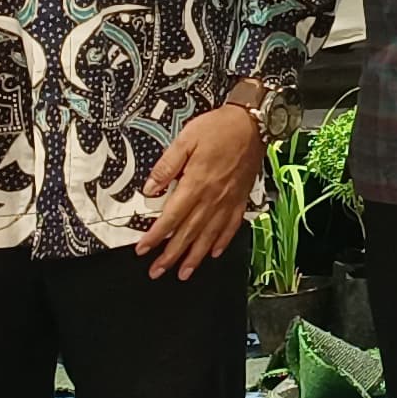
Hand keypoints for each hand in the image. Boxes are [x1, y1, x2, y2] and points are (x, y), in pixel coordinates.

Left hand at [132, 99, 265, 280]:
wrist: (253, 124)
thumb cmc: (218, 128)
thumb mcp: (186, 139)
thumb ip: (167, 166)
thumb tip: (150, 188)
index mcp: (196, 184)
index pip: (171, 217)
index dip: (156, 236)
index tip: (143, 250)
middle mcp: (212, 198)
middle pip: (188, 233)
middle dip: (171, 255)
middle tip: (157, 272)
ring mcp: (228, 201)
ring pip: (209, 236)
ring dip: (195, 257)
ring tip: (184, 273)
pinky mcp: (240, 199)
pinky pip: (231, 226)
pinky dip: (222, 242)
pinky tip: (215, 253)